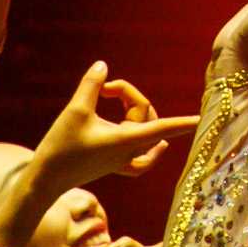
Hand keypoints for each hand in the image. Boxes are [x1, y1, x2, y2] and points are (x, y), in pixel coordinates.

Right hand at [20, 61, 176, 216]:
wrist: (46, 180)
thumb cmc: (61, 147)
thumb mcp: (76, 110)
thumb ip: (91, 85)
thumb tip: (103, 66)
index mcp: (125, 139)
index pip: (162, 127)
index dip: (182, 122)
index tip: (202, 120)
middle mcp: (129, 151)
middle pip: (147, 117)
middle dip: (131, 97)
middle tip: (105, 88)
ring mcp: (122, 160)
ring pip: (146, 134)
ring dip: (138, 115)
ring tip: (117, 99)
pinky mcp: (114, 165)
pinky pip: (142, 159)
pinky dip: (150, 149)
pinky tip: (158, 148)